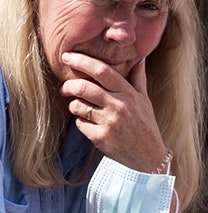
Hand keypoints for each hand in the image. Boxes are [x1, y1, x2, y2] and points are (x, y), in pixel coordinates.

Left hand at [61, 51, 167, 171]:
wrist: (148, 156)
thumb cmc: (145, 126)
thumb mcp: (145, 100)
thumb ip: (138, 79)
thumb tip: (138, 59)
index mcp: (128, 93)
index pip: (102, 71)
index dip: (82, 61)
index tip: (67, 56)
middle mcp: (118, 105)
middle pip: (84, 87)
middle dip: (68, 85)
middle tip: (65, 87)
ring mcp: (108, 122)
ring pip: (78, 106)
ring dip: (74, 105)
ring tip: (79, 108)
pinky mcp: (100, 138)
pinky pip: (80, 124)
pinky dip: (81, 122)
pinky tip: (89, 124)